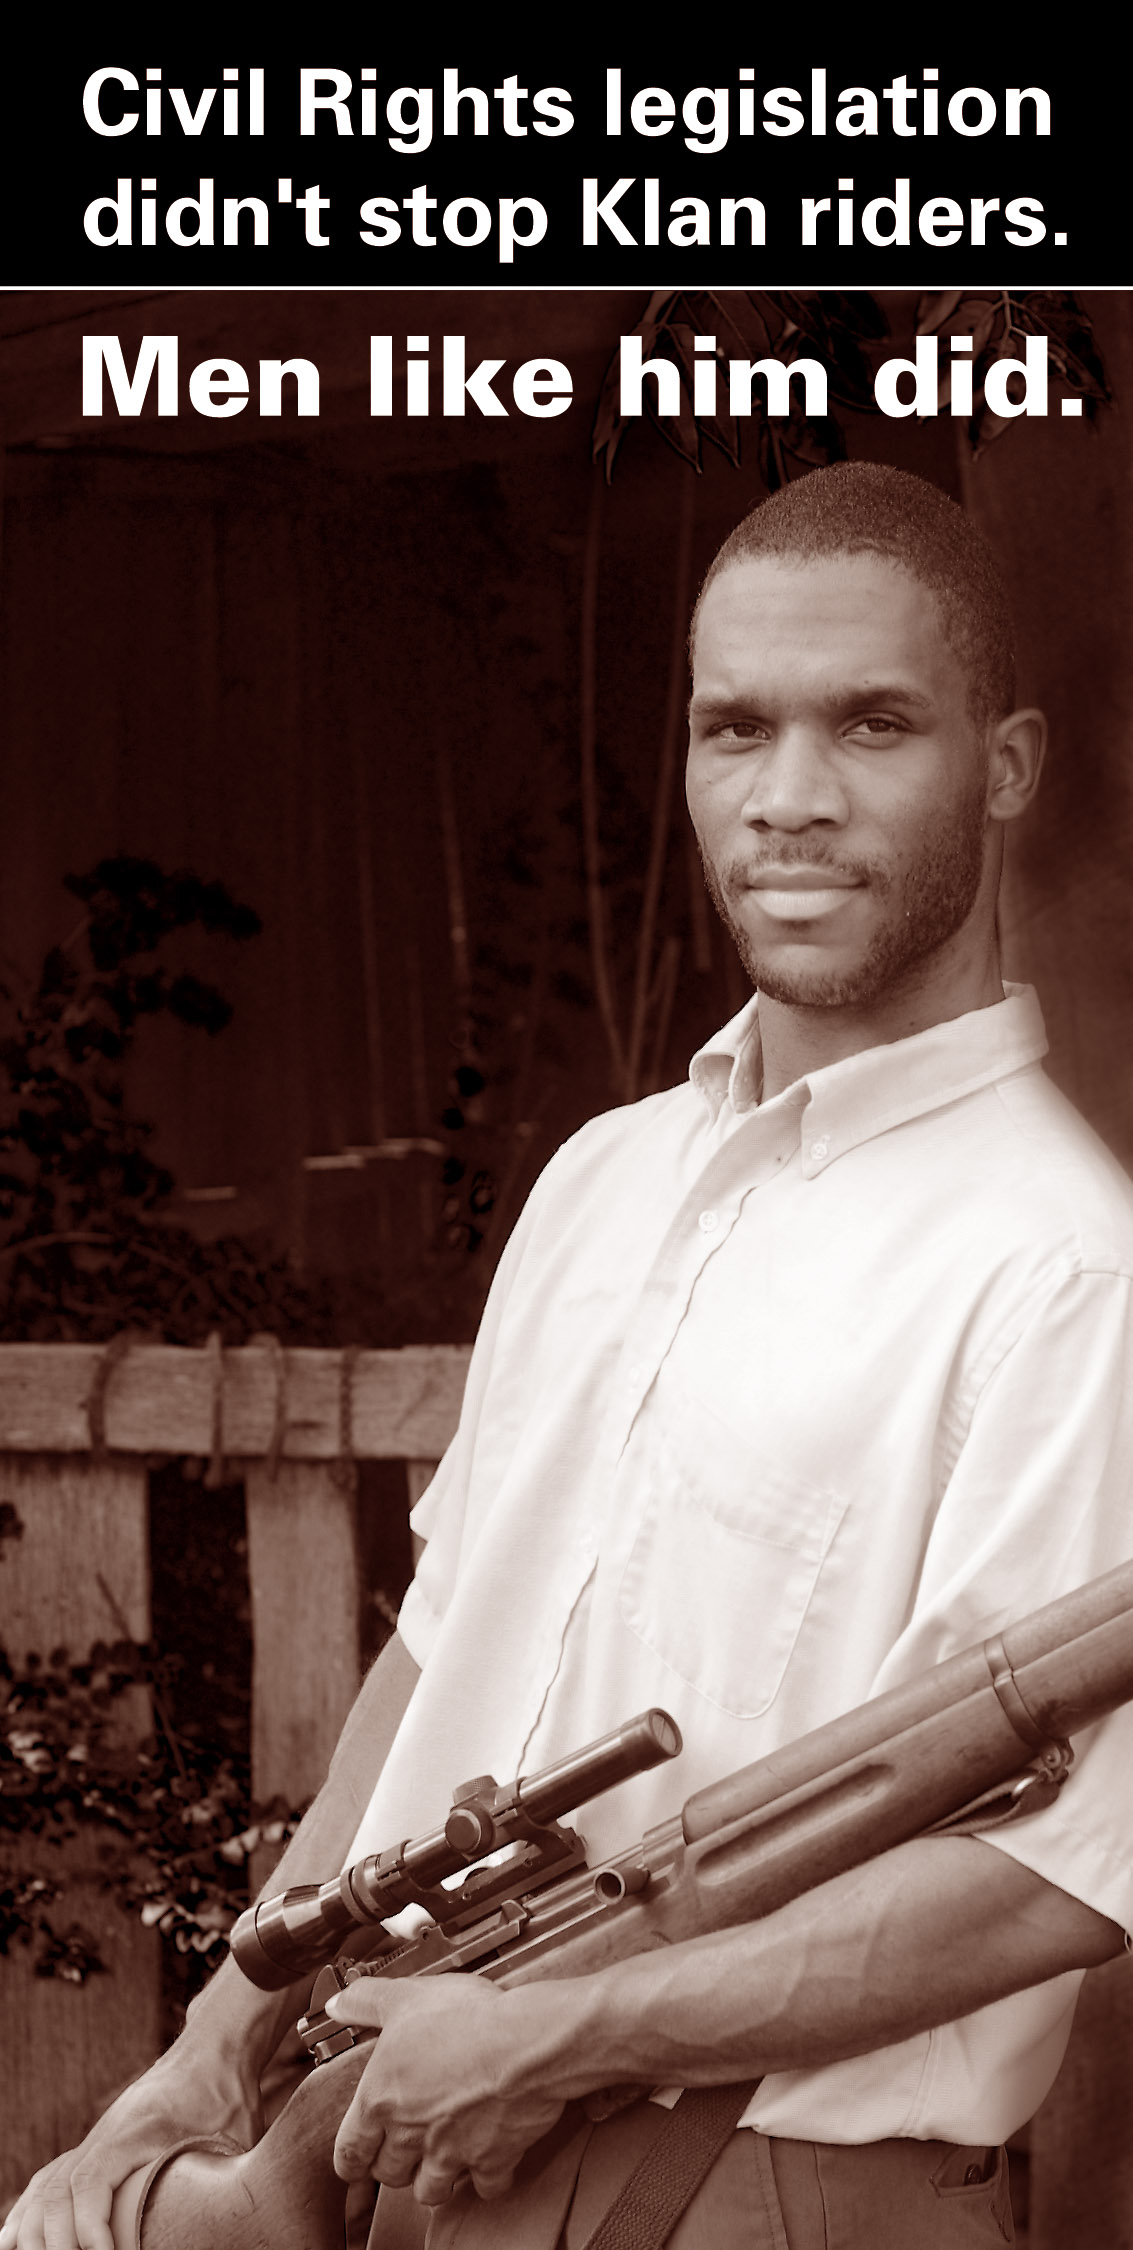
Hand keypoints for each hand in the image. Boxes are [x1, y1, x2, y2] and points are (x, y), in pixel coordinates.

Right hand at [0, 2039, 260, 2249]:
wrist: (215, 2051)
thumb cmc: (229, 2095)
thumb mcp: (237, 2138)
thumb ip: (228, 2182)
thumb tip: (228, 2223)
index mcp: (136, 2130)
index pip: (90, 2180)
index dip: (88, 2228)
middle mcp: (105, 2135)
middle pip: (57, 2190)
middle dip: (58, 2242)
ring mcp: (97, 2141)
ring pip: (47, 2187)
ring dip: (38, 2232)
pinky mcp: (97, 2148)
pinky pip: (50, 2180)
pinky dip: (30, 2212)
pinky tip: (15, 2239)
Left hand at [326, 1977, 565, 2206]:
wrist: (522, 2043)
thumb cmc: (464, 2019)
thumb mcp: (405, 1998)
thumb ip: (365, 2002)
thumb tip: (338, 2004)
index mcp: (382, 2101)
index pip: (350, 2151)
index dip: (351, 2158)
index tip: (355, 2160)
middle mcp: (411, 2135)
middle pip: (389, 2174)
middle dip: (394, 2164)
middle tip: (403, 2150)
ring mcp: (452, 2154)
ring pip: (430, 2191)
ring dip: (434, 2178)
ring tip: (440, 2159)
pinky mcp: (492, 2161)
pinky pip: (485, 2186)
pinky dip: (487, 2177)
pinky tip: (489, 2158)